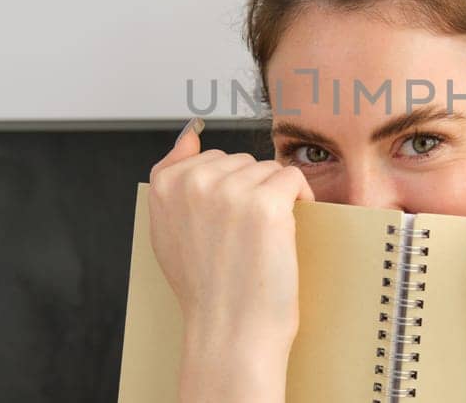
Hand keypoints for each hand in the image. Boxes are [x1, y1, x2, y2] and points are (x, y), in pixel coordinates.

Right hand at [147, 118, 315, 401]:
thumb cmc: (206, 289)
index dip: (226, 192)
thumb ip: (173, 179)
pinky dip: (301, 200)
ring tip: (260, 241)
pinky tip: (286, 232)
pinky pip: (293, 178)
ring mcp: (229, 189)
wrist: (229, 332)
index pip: (209, 158)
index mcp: (164, 186)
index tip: (225, 227)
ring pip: (268, 170)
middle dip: (250, 193)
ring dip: (275, 199)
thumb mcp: (169, 231)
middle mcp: (193, 182)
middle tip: (242, 242)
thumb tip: (189, 132)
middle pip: (241, 161)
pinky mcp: (265, 201)